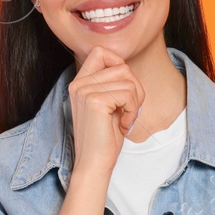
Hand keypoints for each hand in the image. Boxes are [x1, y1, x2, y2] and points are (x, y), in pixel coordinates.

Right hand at [68, 45, 145, 175]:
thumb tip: (126, 68)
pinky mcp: (95, 101)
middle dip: (135, 88)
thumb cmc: (105, 137)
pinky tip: (124, 124)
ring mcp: (84, 91)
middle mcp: (78, 84)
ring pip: (128, 80)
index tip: (125, 90)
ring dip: (136, 102)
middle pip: (121, 66)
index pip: (101, 52)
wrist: (95, 162)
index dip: (121, 65)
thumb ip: (112, 84)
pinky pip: (128, 94)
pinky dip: (133, 110)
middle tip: (130, 109)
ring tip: (126, 119)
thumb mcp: (109, 104)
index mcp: (80, 82)